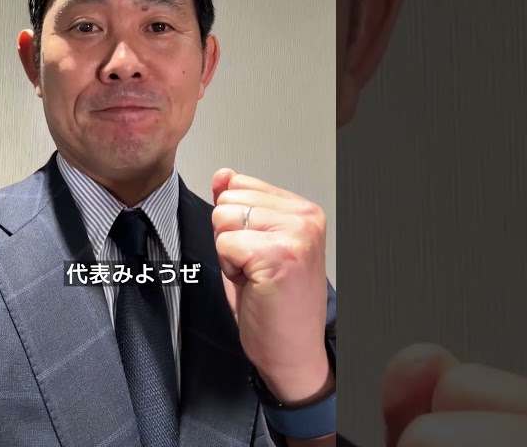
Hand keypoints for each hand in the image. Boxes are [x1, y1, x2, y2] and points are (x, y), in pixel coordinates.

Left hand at [211, 168, 329, 403]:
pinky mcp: (279, 255)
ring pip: (223, 219)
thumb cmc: (276, 304)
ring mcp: (296, 234)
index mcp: (302, 209)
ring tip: (254, 275)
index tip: (256, 252)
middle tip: (254, 268)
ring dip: (228, 253)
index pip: (240, 185)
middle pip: (228, 201)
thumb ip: (238, 205)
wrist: (293, 352)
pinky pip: (224, 244)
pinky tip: (253, 284)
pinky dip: (229, 269)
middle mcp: (305, 217)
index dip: (234, 223)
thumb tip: (222, 174)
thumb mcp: (253, 244)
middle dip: (229, 237)